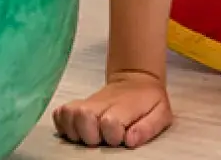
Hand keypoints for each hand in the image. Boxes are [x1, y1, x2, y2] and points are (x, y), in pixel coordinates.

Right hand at [52, 70, 172, 148]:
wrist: (136, 80)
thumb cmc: (149, 101)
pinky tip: (75, 131)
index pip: (109, 121)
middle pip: (83, 116)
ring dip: (74, 130)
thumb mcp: (160, 113)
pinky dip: (62, 124)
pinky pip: (59, 113)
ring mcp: (87, 103)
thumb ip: (147, 128)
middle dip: (90, 134)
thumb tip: (130, 140)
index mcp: (123, 107)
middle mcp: (101, 103)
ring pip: (68, 113)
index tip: (121, 137)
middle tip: (100, 139)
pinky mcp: (77, 105)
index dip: (113, 134)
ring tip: (87, 136)